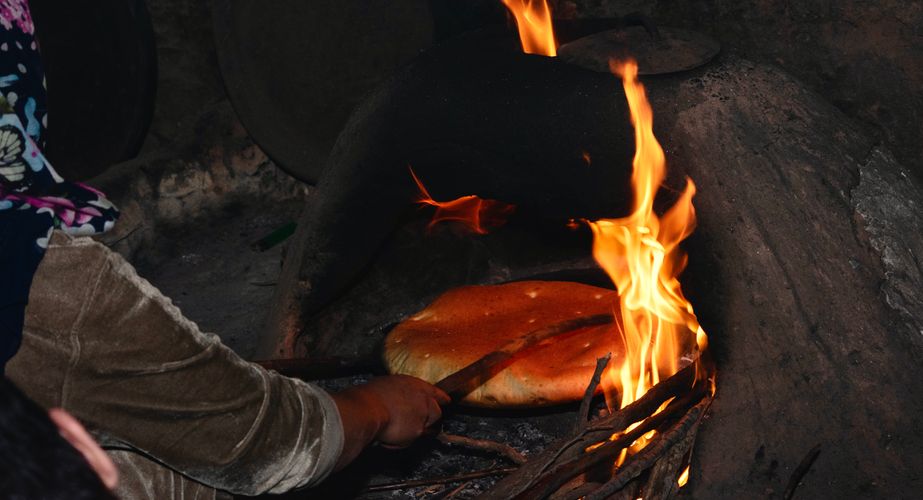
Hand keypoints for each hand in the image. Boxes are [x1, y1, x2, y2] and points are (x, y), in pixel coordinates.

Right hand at [331, 375, 449, 468]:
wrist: (367, 409)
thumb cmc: (370, 396)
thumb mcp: (387, 385)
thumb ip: (399, 393)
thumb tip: (396, 398)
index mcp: (415, 385)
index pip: (435, 392)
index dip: (441, 398)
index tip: (446, 401)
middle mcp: (422, 399)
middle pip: (436, 412)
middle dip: (428, 420)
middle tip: (413, 424)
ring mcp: (422, 415)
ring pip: (424, 428)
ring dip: (413, 431)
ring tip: (395, 431)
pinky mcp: (417, 431)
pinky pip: (411, 440)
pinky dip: (401, 442)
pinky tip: (388, 438)